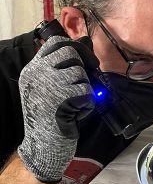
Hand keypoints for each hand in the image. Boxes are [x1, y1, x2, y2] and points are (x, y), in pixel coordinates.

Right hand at [18, 36, 98, 182]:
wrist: (44, 144)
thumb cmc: (52, 113)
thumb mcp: (53, 84)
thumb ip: (67, 63)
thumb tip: (86, 39)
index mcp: (33, 69)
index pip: (55, 42)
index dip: (74, 45)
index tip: (84, 58)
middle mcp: (36, 74)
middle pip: (70, 51)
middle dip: (83, 64)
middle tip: (83, 81)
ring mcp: (47, 86)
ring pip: (80, 72)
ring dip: (84, 88)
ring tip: (75, 102)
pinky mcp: (60, 100)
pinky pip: (86, 91)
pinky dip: (88, 103)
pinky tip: (76, 113)